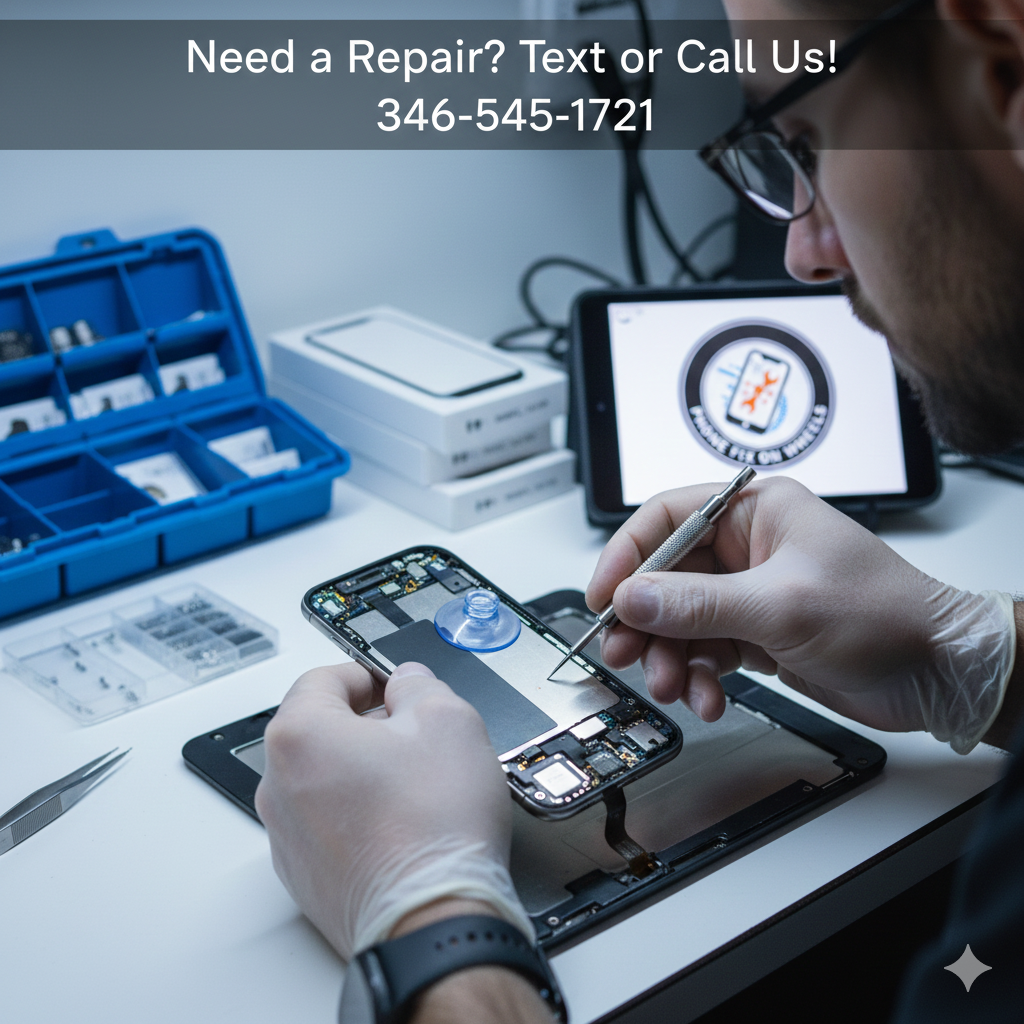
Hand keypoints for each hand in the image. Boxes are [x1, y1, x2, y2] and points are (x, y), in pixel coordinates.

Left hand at [254, 661, 530, 959]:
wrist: (433, 921)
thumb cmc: (433, 829)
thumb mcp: (448, 720)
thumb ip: (420, 685)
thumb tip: (408, 684)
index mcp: (300, 736)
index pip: (323, 678)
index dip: (366, 674)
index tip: (392, 685)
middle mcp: (278, 786)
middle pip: (318, 730)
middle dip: (364, 724)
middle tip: (412, 732)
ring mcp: (286, 837)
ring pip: (321, 779)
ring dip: (360, 771)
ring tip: (414, 784)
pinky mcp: (304, 877)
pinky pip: (326, 825)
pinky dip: (357, 816)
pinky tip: (402, 825)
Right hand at [587, 476, 1013, 751]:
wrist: (938, 673)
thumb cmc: (885, 615)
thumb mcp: (781, 605)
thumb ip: (698, 604)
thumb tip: (632, 598)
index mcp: (757, 510)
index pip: (666, 519)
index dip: (627, 556)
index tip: (603, 595)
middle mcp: (749, 546)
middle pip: (666, 576)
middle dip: (644, 620)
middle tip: (624, 651)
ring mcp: (751, 591)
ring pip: (680, 619)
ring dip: (670, 656)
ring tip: (673, 685)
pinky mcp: (757, 631)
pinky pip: (705, 650)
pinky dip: (699, 676)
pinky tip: (708, 696)